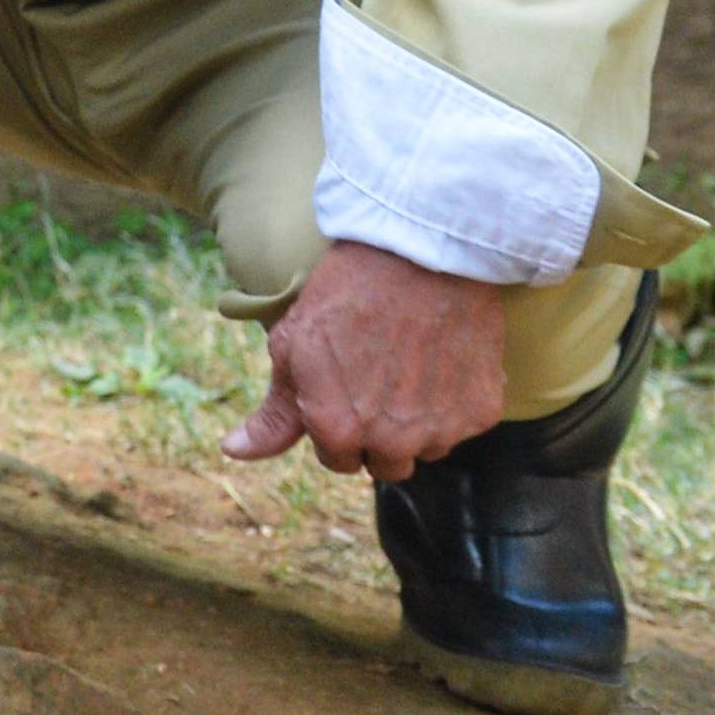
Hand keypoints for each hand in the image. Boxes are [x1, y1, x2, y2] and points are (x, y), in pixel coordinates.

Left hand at [221, 240, 505, 483]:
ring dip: (417, 422)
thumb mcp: (292, 346)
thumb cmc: (345, 292)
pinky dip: (452, 401)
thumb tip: (233, 451)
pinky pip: (462, 425)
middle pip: (384, 463)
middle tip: (376, 376)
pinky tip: (440, 357)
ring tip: (409, 364)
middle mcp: (393, 443)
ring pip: (426, 448)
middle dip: (376, 432)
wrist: (418, 250)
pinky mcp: (481, 411)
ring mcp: (442, 430)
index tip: (341, 386)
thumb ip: (273, 414)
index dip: (335, 423)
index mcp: (339, 431)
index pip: (337, 459)